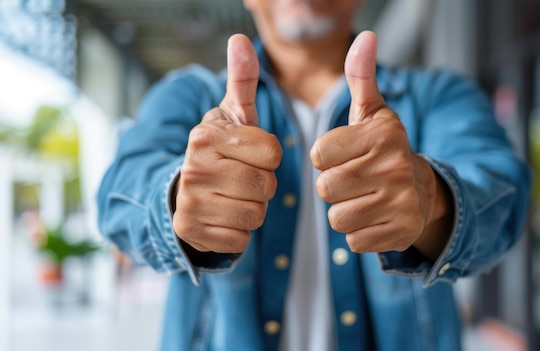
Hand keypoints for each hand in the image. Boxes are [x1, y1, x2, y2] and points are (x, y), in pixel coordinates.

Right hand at [173, 34, 281, 252]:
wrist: (184, 191)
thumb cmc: (221, 151)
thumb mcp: (232, 116)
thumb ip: (242, 80)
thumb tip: (240, 40)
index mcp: (206, 135)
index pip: (273, 153)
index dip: (270, 158)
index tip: (250, 155)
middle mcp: (193, 167)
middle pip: (266, 186)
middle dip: (263, 186)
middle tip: (242, 178)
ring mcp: (189, 202)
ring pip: (256, 215)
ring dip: (253, 210)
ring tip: (233, 197)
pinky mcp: (192, 232)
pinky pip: (241, 239)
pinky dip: (238, 232)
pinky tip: (223, 217)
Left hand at [311, 31, 450, 255]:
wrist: (423, 190)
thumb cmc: (384, 149)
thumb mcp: (372, 112)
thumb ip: (361, 76)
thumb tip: (365, 36)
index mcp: (382, 133)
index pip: (319, 154)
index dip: (325, 158)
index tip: (345, 156)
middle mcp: (395, 165)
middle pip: (326, 188)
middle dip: (332, 187)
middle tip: (354, 180)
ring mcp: (402, 201)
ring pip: (337, 218)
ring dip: (343, 211)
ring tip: (363, 198)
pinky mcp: (402, 231)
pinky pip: (354, 240)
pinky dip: (359, 232)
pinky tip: (375, 216)